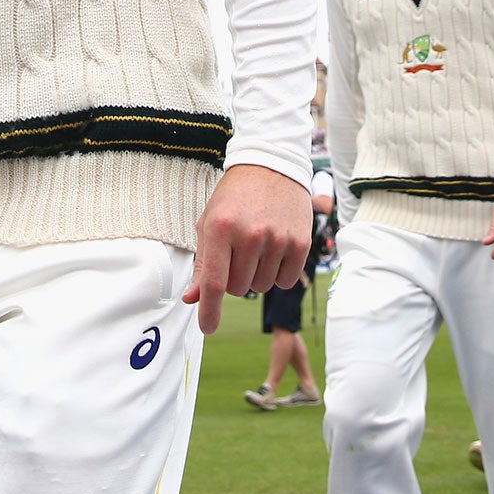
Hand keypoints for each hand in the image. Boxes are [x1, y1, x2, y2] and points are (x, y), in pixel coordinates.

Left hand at [182, 165, 309, 335]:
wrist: (271, 166)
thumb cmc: (234, 198)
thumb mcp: (209, 224)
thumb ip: (202, 264)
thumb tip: (193, 299)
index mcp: (220, 229)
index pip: (214, 283)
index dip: (209, 311)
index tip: (207, 328)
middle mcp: (250, 235)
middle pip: (239, 290)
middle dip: (235, 280)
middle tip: (237, 254)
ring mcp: (277, 239)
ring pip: (262, 287)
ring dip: (256, 276)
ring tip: (256, 247)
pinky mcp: (301, 243)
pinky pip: (286, 282)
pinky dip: (278, 274)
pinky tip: (275, 250)